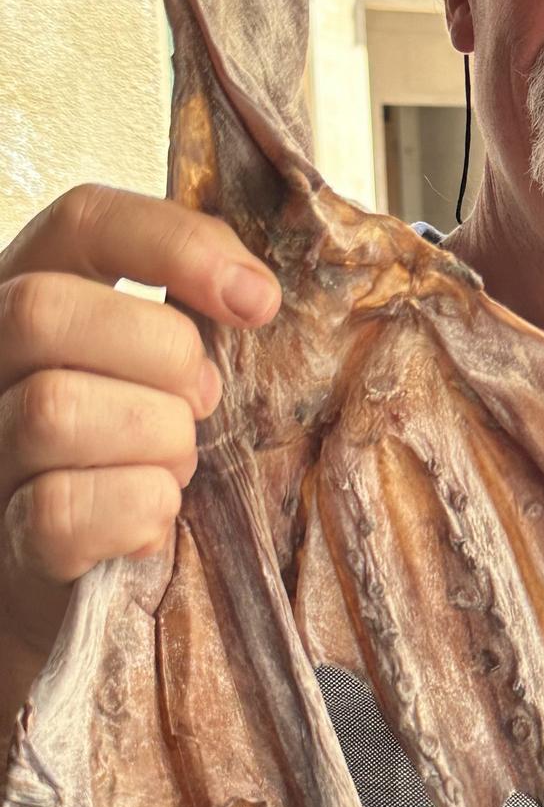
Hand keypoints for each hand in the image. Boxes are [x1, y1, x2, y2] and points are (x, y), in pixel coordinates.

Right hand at [0, 183, 280, 668]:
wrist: (80, 585)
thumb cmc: (135, 456)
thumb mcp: (162, 365)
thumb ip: (192, 309)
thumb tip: (254, 290)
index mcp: (31, 294)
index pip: (82, 220)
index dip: (175, 244)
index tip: (257, 300)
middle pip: (44, 310)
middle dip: (159, 355)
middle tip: (203, 400)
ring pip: (55, 411)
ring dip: (155, 441)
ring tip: (174, 466)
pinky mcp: (9, 539)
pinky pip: (63, 508)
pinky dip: (137, 512)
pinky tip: (155, 521)